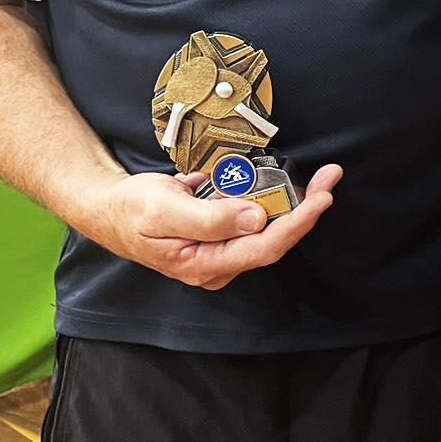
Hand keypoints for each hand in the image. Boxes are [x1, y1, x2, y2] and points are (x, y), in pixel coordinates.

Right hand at [86, 163, 340, 289]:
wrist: (108, 206)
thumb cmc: (131, 210)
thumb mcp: (165, 210)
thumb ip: (210, 218)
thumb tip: (256, 218)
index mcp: (204, 265)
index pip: (264, 249)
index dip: (298, 224)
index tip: (322, 198)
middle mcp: (218, 262)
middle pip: (274, 238)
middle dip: (306, 208)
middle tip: (332, 177)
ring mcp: (221, 249)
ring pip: (268, 226)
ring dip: (293, 200)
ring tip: (319, 176)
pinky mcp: (221, 232)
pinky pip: (254, 216)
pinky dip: (270, 196)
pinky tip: (279, 180)